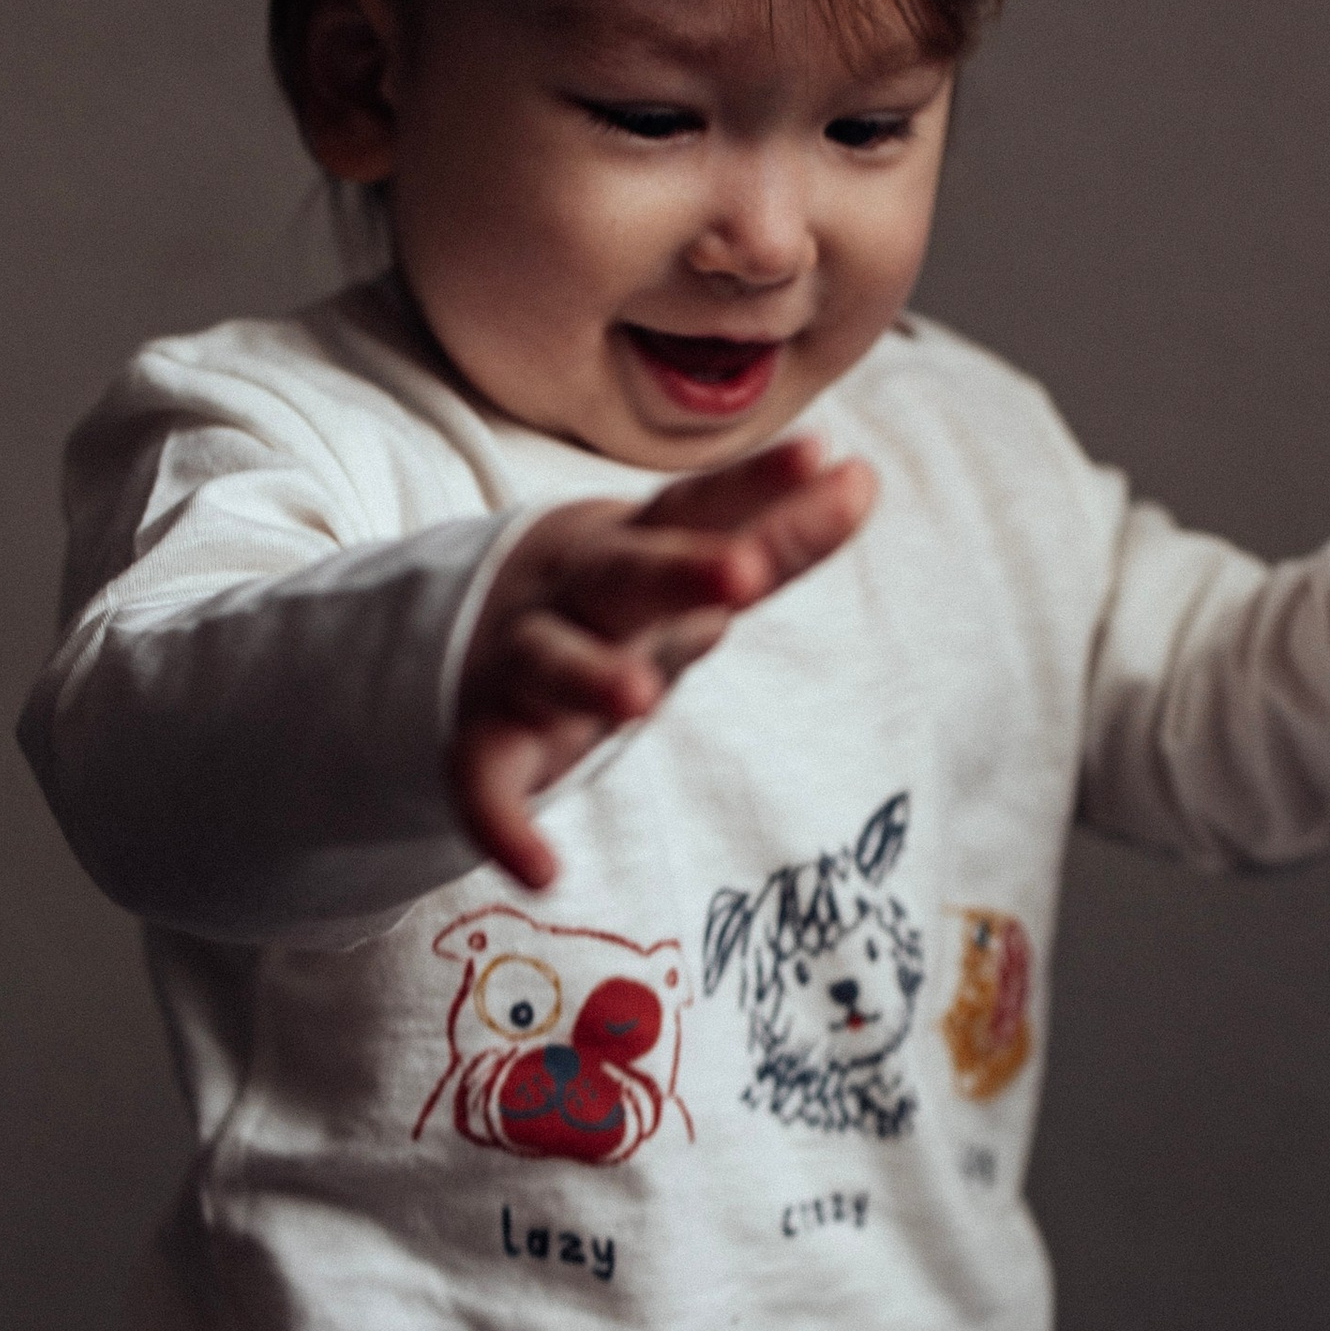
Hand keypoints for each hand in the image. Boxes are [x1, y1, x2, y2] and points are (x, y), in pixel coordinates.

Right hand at [448, 435, 874, 888]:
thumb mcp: (685, 569)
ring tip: (641, 700)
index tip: (825, 457)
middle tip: (745, 576)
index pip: (698, 506)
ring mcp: (523, 665)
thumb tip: (864, 478)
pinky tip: (541, 873)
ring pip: (551, 661)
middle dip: (680, 571)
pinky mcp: (483, 740)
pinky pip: (482, 780)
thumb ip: (773, 534)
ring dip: (590, 677)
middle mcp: (574, 594)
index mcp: (630, 546)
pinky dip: (503, 825)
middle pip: (624, 573)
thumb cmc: (608, 601)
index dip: (757, 484)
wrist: (464, 637)